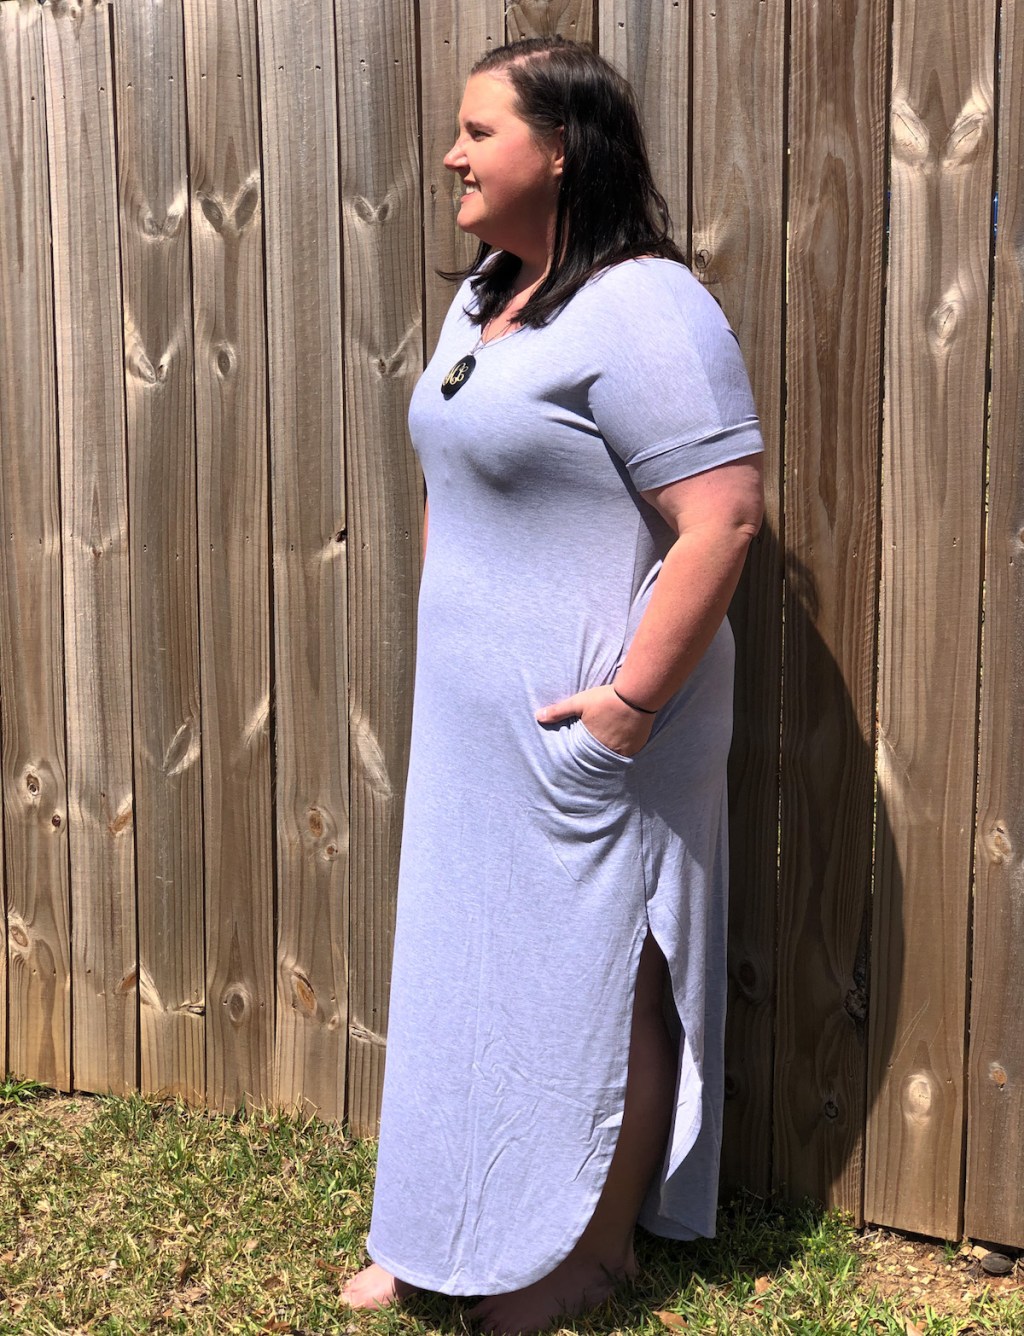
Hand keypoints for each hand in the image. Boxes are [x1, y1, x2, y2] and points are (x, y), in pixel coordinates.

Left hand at [535, 684, 654, 757]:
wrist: (637, 694)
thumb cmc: (606, 698)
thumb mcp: (579, 702)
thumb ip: (559, 711)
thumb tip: (537, 716)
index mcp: (593, 744)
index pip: (582, 757)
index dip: (579, 756)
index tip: (577, 757)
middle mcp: (609, 751)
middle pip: (599, 758)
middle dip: (594, 755)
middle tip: (592, 753)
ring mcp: (626, 750)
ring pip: (614, 756)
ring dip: (609, 752)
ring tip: (607, 746)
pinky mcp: (638, 745)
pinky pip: (628, 752)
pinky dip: (623, 748)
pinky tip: (621, 741)